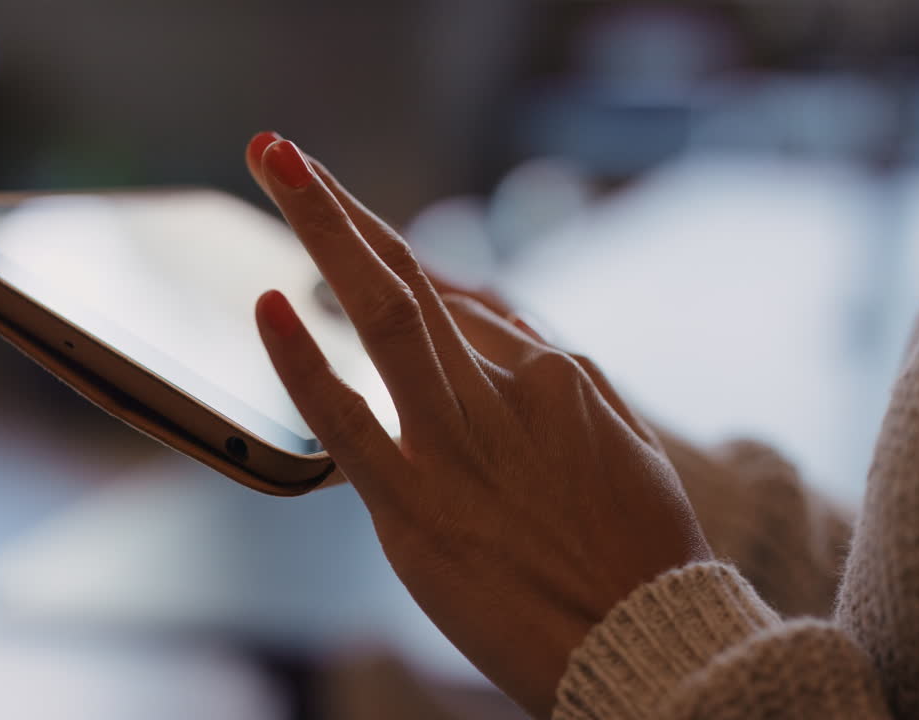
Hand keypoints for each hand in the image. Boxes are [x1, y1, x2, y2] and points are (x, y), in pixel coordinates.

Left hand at [245, 132, 709, 717]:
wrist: (650, 643)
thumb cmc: (639, 556)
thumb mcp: (622, 446)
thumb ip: (562, 384)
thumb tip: (512, 333)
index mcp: (556, 375)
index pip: (455, 300)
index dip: (389, 254)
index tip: (343, 216)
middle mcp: (506, 389)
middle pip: (409, 278)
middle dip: (339, 208)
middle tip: (281, 152)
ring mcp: (458, 442)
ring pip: (384, 314)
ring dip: (324, 231)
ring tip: (275, 167)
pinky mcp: (418, 505)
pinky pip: (350, 421)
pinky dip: (305, 361)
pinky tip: (268, 306)